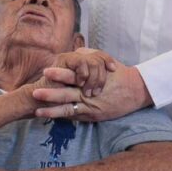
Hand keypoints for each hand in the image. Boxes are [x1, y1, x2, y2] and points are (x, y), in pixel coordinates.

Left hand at [33, 64, 151, 121]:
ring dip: (51, 110)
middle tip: (35, 93)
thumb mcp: (104, 60)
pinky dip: (62, 117)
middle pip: (67, 93)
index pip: (73, 75)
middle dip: (50, 94)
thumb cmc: (117, 74)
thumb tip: (75, 53)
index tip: (46, 72)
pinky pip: (75, 117)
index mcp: (90, 77)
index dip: (59, 74)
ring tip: (37, 111)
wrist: (136, 90)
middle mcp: (88, 92)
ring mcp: (90, 105)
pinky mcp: (92, 115)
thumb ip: (88, 56)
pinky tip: (50, 118)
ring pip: (68, 108)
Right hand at [50, 48, 116, 97]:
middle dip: (102, 75)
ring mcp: (71, 57)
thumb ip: (93, 83)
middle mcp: (79, 56)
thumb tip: (112, 80)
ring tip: (88, 92)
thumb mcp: (82, 91)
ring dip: (94, 78)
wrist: (41, 98)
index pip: (101, 56)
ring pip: (93, 61)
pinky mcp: (64, 60)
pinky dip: (84, 73)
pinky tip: (80, 84)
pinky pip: (81, 62)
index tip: (114, 70)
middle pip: (99, 57)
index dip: (109, 61)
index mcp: (84, 60)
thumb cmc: (63, 97)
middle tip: (97, 92)